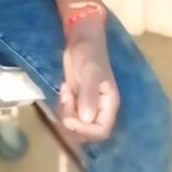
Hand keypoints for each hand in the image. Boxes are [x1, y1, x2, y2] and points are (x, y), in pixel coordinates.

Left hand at [57, 16, 119, 141]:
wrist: (80, 40)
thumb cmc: (89, 54)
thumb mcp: (90, 73)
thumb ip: (89, 95)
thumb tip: (87, 119)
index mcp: (109, 104)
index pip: (101, 130)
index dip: (85, 130)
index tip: (70, 119)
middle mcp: (99, 109)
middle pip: (86, 131)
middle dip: (72, 120)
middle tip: (65, 99)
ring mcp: (87, 105)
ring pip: (75, 123)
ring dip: (65, 111)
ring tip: (64, 90)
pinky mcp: (76, 100)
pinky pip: (68, 113)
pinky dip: (62, 105)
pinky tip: (64, 87)